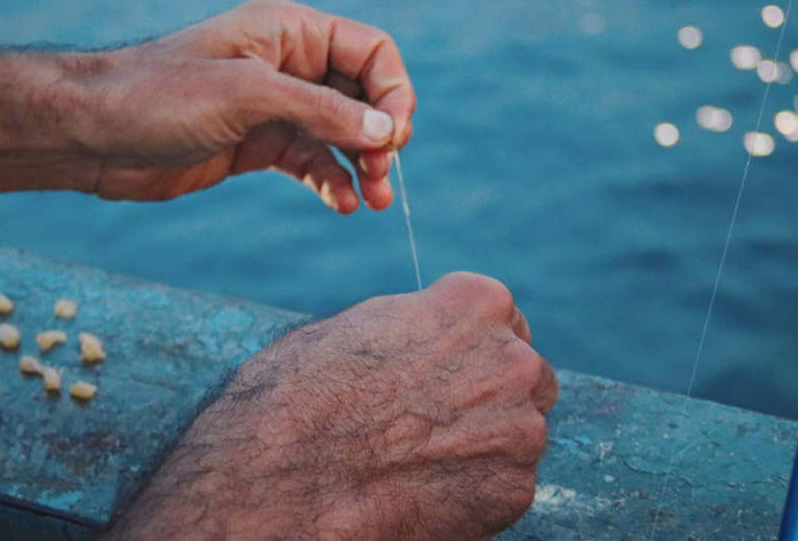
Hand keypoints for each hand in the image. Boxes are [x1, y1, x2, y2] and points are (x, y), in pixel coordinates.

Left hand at [69, 0, 415, 212]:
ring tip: (372, 200)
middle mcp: (288, 64)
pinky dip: (331, 181)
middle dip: (381, 134)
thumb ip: (321, 110)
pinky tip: (341, 205)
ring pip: (342, 133)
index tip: (395, 135)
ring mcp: (274, 107)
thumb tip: (386, 130)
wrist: (91, 134)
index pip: (369, 50)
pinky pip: (312, 162)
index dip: (393, 90)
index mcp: (289, 30)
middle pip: (362, 95)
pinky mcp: (257, 145)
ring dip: (363, 165)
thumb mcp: (247, 95)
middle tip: (382, 175)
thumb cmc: (159, 96)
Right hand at [108, 273, 559, 540]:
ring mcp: (519, 429)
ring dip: (483, 444)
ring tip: (415, 460)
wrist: (274, 483)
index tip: (441, 370)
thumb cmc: (295, 396)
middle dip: (488, 394)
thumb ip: (412, 325)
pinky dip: (473, 493)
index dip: (468, 348)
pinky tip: (419, 492)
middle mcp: (511, 360)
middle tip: (432, 420)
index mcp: (475, 304)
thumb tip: (427, 334)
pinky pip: (504, 486)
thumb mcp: (353, 327)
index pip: (502, 318)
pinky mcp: (512, 492)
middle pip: (523, 375)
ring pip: (519, 433)